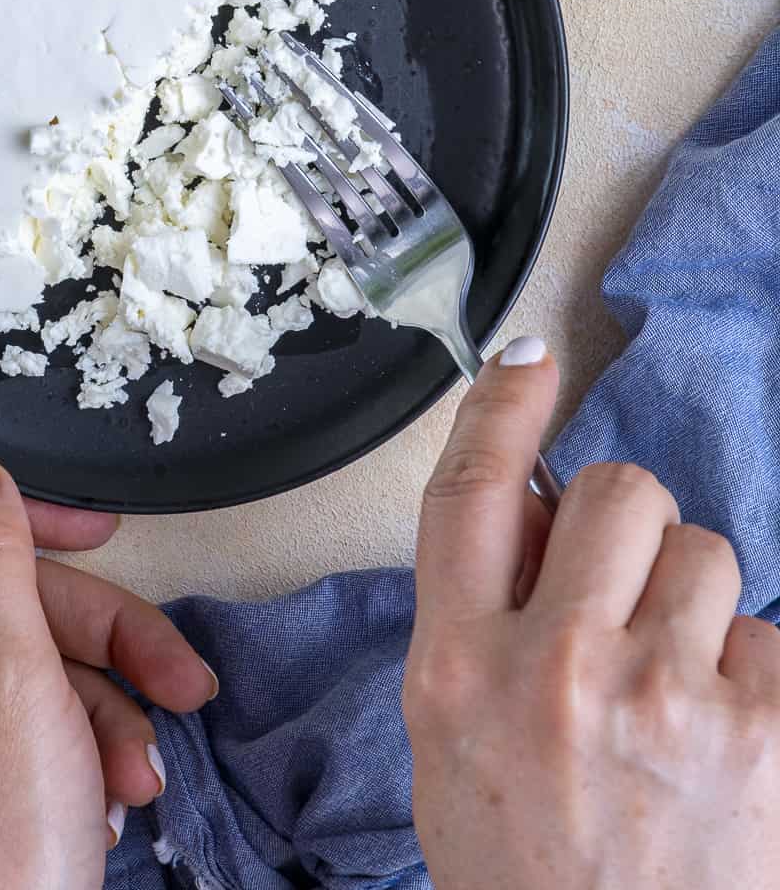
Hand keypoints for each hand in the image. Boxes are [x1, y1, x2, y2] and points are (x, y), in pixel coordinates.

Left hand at [0, 453, 215, 889]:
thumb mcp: (10, 678)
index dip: (24, 510)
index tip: (102, 532)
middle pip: (2, 588)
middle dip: (101, 633)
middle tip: (175, 678)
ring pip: (27, 654)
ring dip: (105, 703)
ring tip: (143, 773)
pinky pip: (20, 711)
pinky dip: (78, 742)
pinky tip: (112, 792)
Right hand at [403, 338, 779, 888]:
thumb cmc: (528, 876)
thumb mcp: (449, 745)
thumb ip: (478, 620)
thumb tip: (538, 515)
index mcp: (460, 670)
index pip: (470, 493)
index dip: (500, 408)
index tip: (528, 358)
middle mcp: (555, 670)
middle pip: (615, 491)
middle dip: (627, 530)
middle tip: (625, 601)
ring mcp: (663, 700)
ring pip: (705, 551)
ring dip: (696, 605)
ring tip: (675, 693)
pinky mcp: (760, 736)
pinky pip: (770, 633)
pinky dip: (754, 677)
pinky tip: (725, 743)